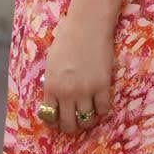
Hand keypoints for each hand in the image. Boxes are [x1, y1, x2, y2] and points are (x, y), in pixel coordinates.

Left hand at [42, 7, 113, 134]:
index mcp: (51, 86)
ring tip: (89, 116)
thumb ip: (52, 81)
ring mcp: (85, 91)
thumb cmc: (66, 39)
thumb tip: (54, 95)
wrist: (87, 26)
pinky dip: (102, 110)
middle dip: (71, 127)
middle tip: (74, 124)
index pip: (50, 116)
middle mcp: (66, 93)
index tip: (58, 123)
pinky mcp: (102, 86)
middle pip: (69, 124)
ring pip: (87, 120)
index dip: (54, 123)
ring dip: (87, 121)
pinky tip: (100, 104)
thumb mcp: (51, 63)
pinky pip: (103, 109)